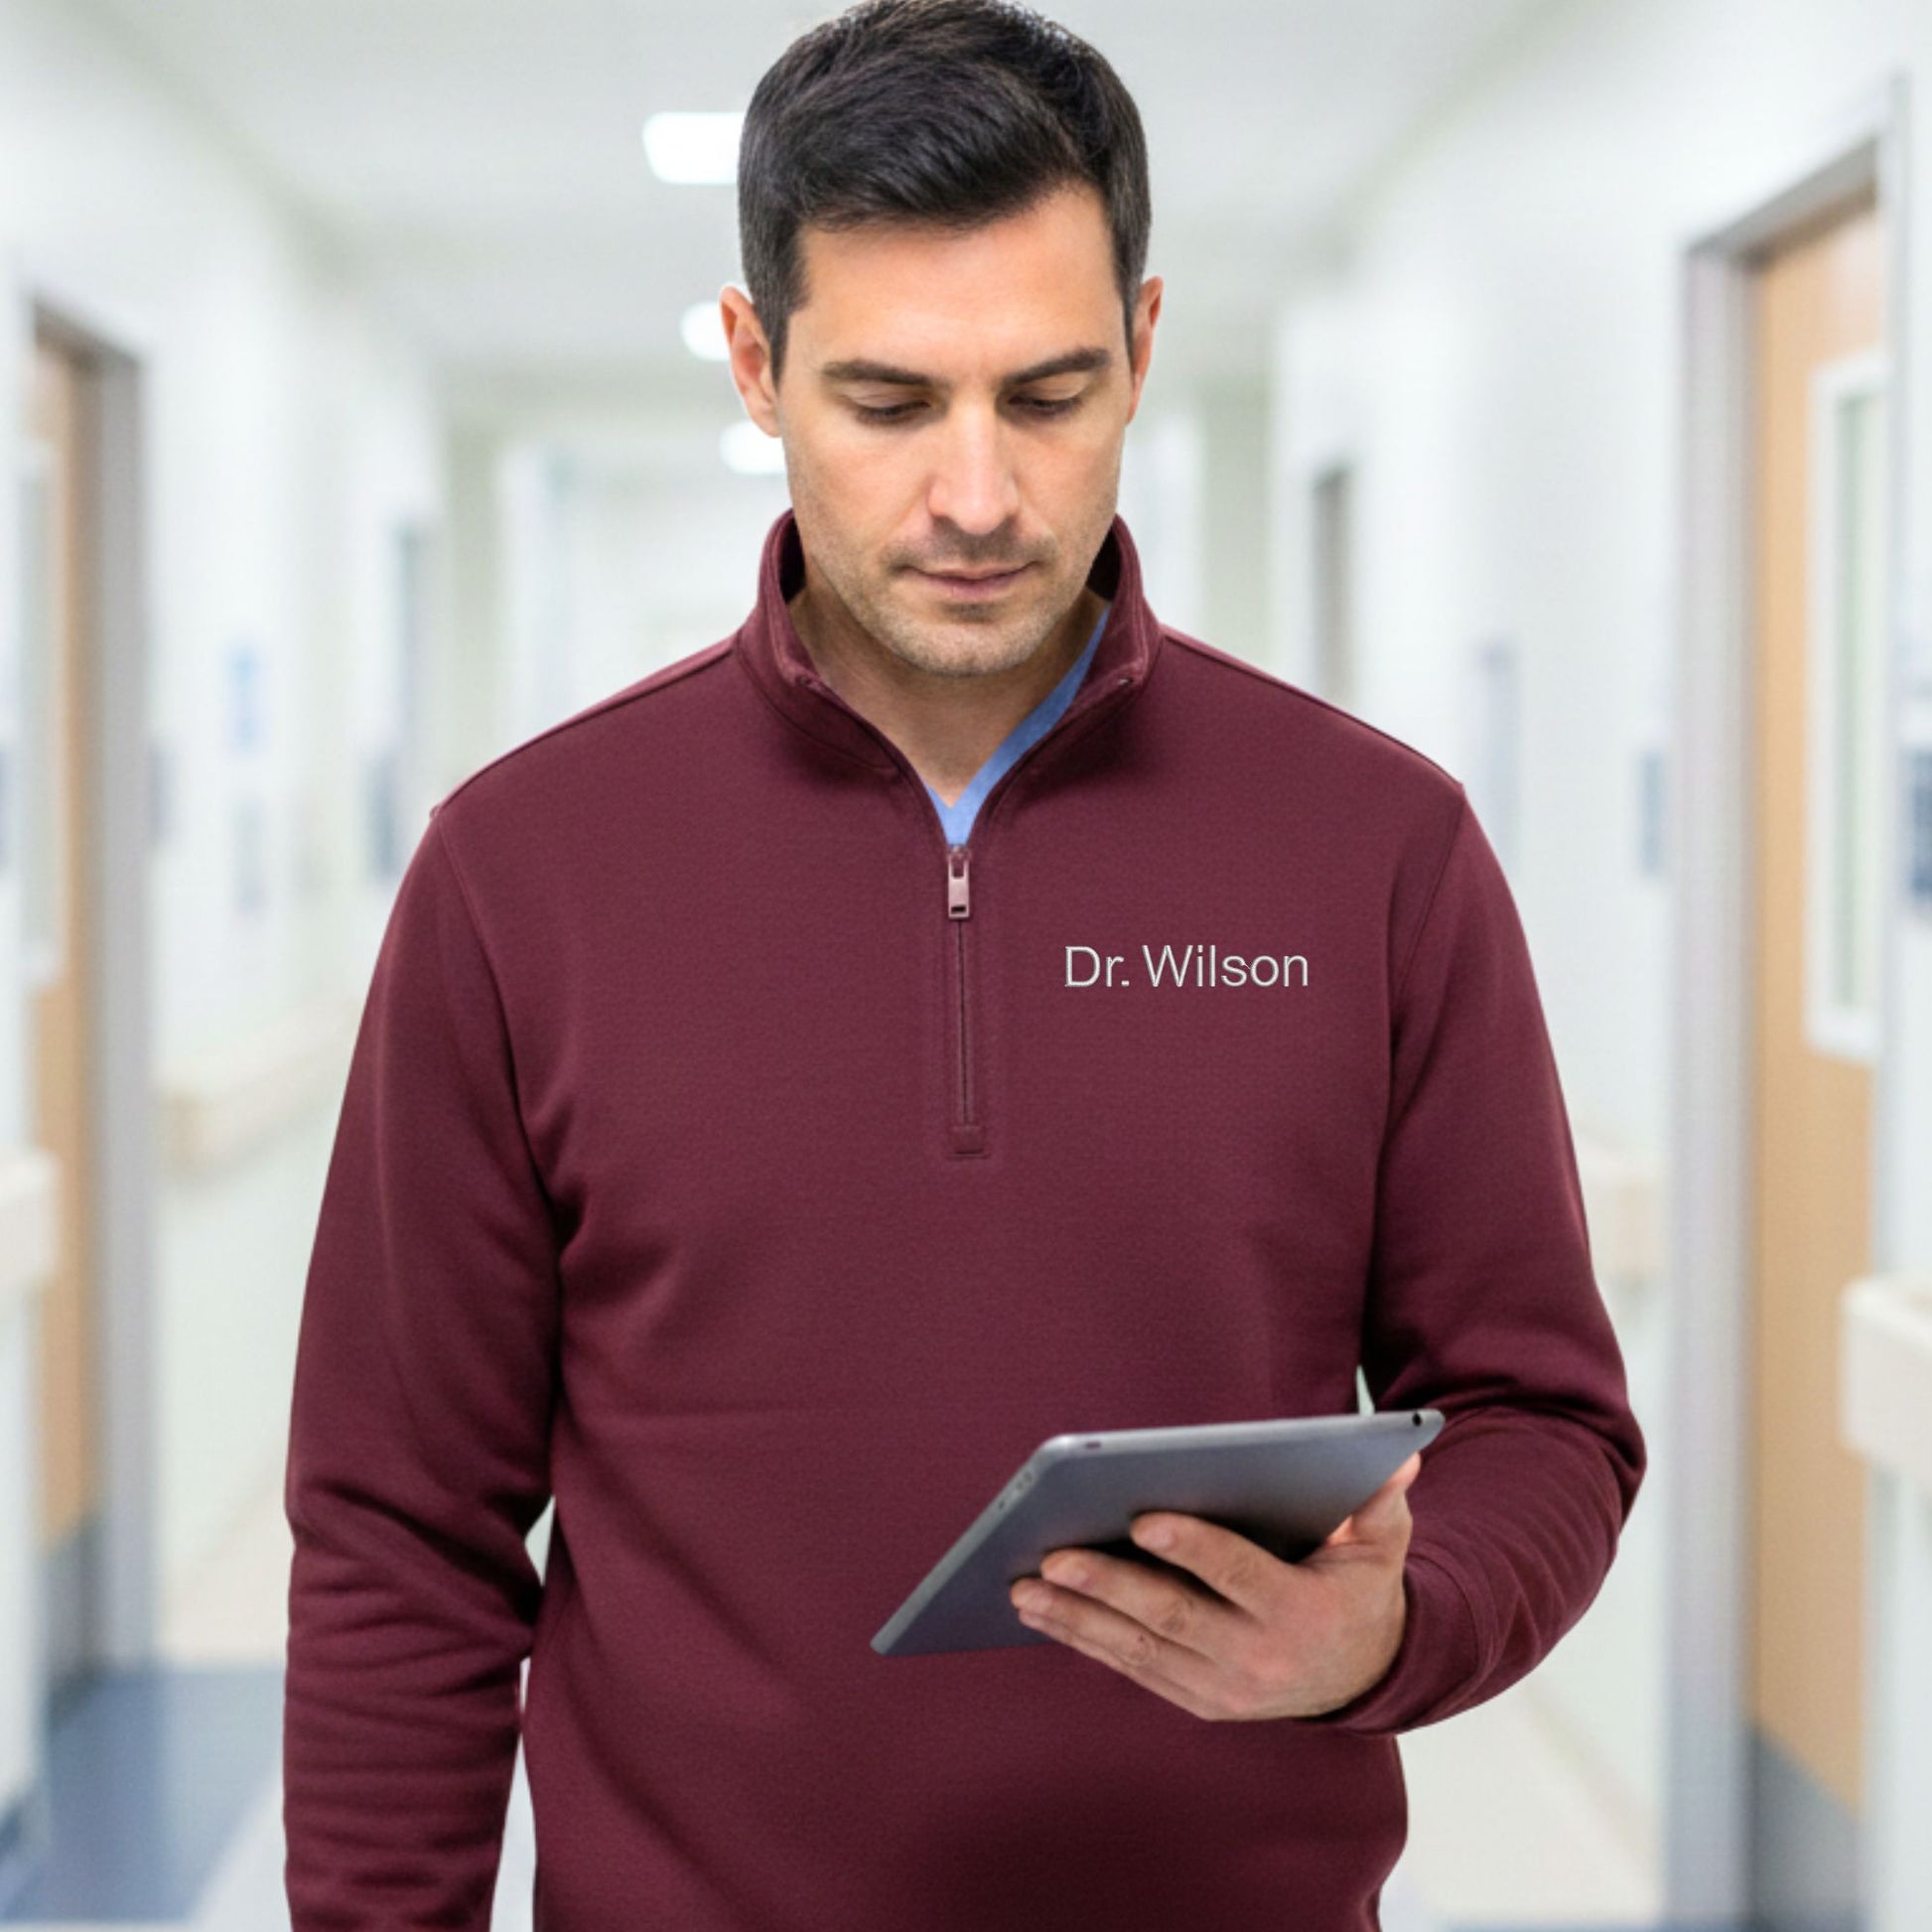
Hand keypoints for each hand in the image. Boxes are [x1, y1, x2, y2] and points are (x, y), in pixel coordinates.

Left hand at [1005, 1451, 1422, 1719]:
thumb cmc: (1358, 1587)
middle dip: (1108, 1587)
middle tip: (1052, 1555)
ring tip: (1023, 1586)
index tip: (1144, 1518)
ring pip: (1138, 1650)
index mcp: (1299, 1613)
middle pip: (1172, 1618)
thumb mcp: (1381, 1545)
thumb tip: (1399, 1457)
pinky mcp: (1197, 1700)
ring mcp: (1222, 1688)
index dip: (1192, 1548)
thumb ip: (1380, 1500)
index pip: (1238, 1577)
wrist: (1365, 1675)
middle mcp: (1257, 1660)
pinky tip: (1043, 1613)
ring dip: (1075, 1619)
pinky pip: (1132, 1668)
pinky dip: (1085, 1641)